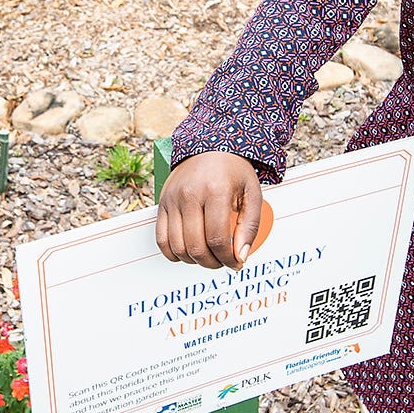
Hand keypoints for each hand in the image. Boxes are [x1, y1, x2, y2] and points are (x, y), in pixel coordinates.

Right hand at [155, 151, 262, 269]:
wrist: (210, 148)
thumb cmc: (234, 172)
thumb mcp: (252, 194)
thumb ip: (250, 226)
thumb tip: (240, 257)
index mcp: (216, 191)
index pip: (217, 238)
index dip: (228, 258)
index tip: (237, 263)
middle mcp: (190, 195)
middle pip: (196, 246)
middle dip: (212, 263)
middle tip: (224, 262)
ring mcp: (173, 200)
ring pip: (178, 247)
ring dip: (194, 261)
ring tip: (210, 256)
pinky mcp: (162, 203)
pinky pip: (161, 239)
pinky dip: (173, 254)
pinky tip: (189, 253)